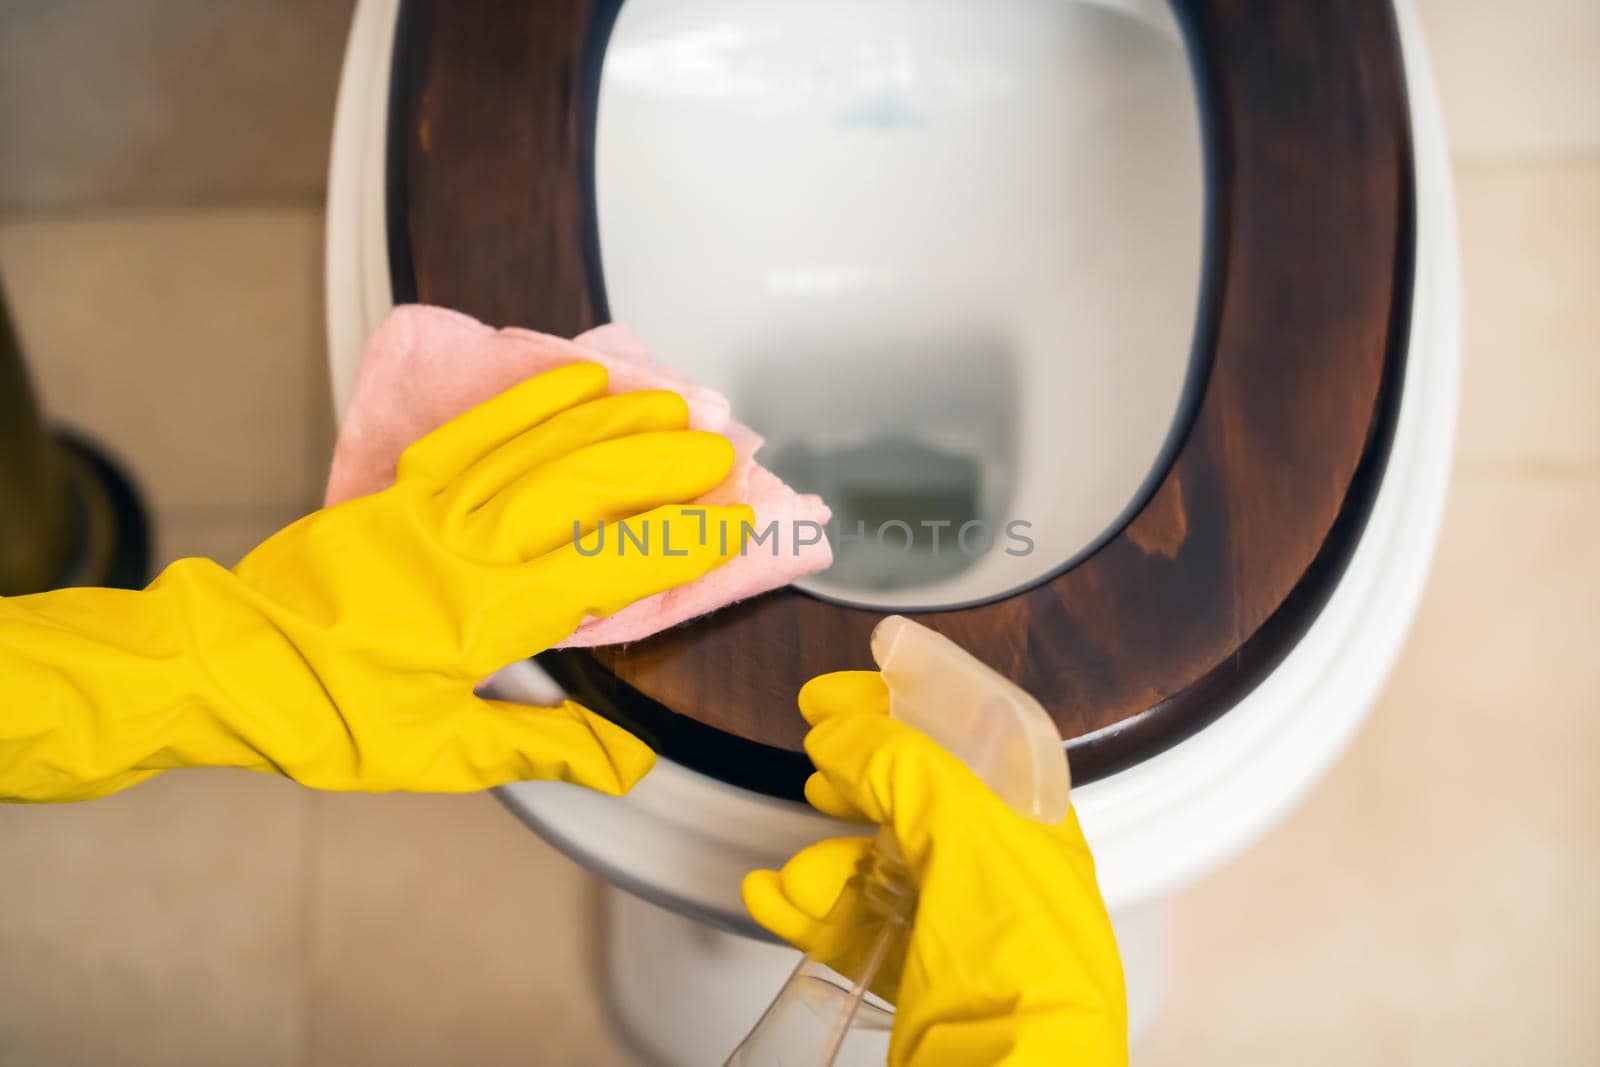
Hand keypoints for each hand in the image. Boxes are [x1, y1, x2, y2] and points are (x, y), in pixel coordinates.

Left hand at [0, 363, 749, 799]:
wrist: (230, 666)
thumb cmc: (332, 716)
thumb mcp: (443, 754)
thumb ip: (545, 748)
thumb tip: (630, 762)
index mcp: (492, 617)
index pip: (612, 566)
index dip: (682, 540)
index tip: (737, 520)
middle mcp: (473, 549)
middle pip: (588, 486)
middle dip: (666, 463)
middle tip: (725, 450)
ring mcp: (436, 506)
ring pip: (542, 445)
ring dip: (616, 419)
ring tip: (675, 401)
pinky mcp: (404, 486)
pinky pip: (480, 427)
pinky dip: (534, 397)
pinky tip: (579, 376)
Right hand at [743, 671, 1127, 1066]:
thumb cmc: (1024, 978)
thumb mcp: (968, 841)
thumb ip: (907, 770)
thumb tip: (846, 734)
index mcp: (1034, 827)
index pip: (975, 735)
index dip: (911, 699)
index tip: (849, 686)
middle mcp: (1001, 875)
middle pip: (919, 795)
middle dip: (861, 769)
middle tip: (812, 744)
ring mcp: (958, 931)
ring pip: (877, 866)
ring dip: (826, 858)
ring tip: (799, 872)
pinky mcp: (919, 983)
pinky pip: (853, 929)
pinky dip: (806, 912)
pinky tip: (771, 901)